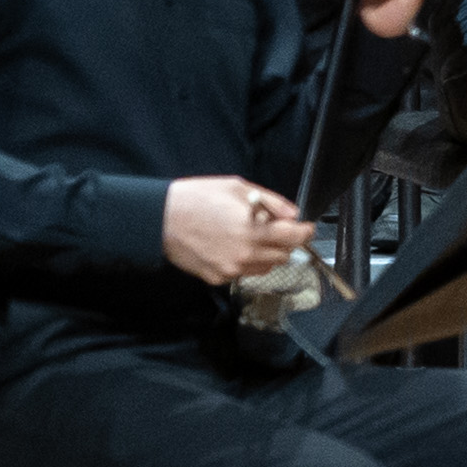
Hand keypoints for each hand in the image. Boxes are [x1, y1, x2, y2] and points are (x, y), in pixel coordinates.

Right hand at [160, 177, 310, 286]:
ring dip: (266, 254)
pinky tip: (231, 247)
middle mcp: (245, 254)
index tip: (306, 227)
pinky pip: (244, 273)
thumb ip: (272, 202)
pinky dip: (245, 262)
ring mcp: (231, 269)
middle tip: (272, 228)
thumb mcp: (238, 187)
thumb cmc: (197, 198)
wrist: (160, 219)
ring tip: (249, 236)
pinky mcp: (218, 278)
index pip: (294, 238)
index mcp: (253, 229)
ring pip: (266, 267)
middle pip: (284, 255)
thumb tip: (293, 214)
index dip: (305, 231)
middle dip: (284, 242)